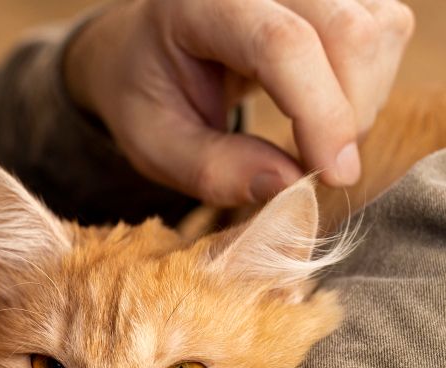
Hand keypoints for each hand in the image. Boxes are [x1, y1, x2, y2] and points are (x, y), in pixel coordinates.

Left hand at [64, 0, 414, 205]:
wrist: (147, 49)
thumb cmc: (147, 95)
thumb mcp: (155, 144)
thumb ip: (210, 169)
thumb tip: (288, 187)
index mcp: (201, 5)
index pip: (281, 44)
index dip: (319, 112)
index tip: (331, 176)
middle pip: (346, 31)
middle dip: (347, 115)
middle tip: (316, 168)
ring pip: (378, 30)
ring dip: (360, 101)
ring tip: (310, 136)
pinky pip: (384, 32)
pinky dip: (367, 85)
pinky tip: (322, 108)